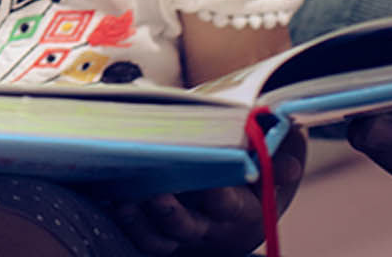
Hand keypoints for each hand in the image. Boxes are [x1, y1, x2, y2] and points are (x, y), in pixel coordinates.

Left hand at [111, 129, 305, 255]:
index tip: (210, 186)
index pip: (229, 205)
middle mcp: (208, 226)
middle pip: (186, 226)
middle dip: (168, 212)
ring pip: (157, 236)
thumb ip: (283, 154)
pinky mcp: (159, 233)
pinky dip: (122, 219)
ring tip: (121, 198)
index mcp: (241, 209)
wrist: (238, 212)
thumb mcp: (278, 162)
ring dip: (137, 220)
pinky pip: (138, 234)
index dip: (220, 198)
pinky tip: (105, 197)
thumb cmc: (256, 176)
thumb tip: (286, 153)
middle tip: (153, 192)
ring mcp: (181, 233)